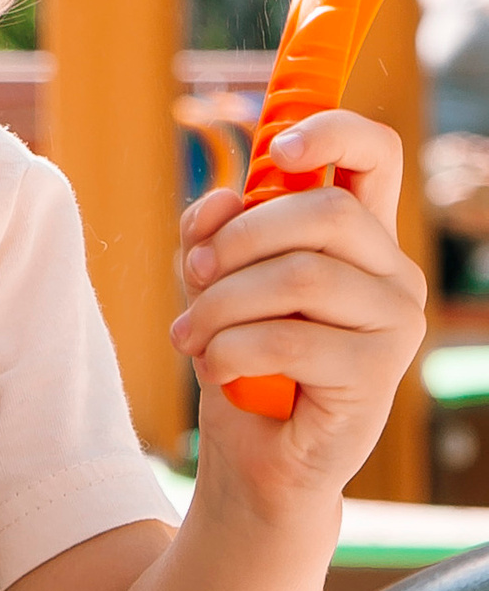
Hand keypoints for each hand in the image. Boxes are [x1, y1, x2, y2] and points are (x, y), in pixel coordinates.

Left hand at [174, 109, 427, 497]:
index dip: (333, 131)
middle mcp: (393, 272)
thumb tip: (219, 198)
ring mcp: (396, 322)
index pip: (377, 154)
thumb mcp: (216, 282)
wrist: (253, 459)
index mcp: (360, 237)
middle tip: (195, 276)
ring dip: (224, 304)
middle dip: (239, 239)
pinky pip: (290, 337)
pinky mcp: (380, 373)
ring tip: (193, 335)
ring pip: (302, 275)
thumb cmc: (243, 362)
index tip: (278, 149)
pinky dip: (232, 349)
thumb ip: (214, 232)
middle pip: (325, 212)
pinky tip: (218, 368)